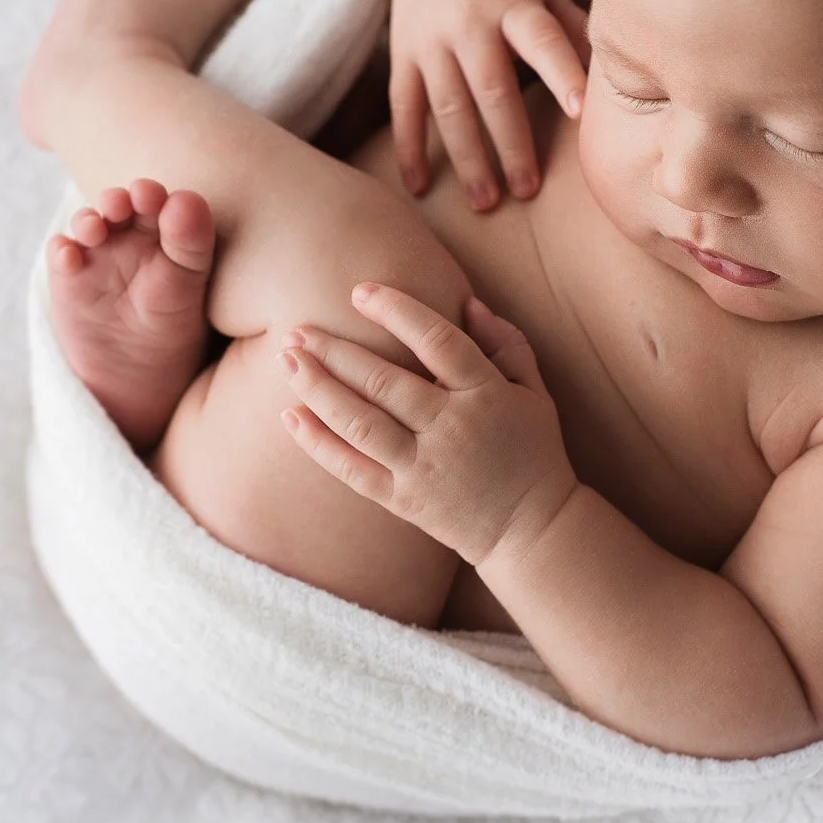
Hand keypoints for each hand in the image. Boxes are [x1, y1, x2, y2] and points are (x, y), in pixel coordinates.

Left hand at [275, 282, 578, 568]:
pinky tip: (290, 416)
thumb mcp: (534, 392)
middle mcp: (452, 429)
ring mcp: (424, 468)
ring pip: (360, 422)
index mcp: (487, 395)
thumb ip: (506, 344)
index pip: (436, 341)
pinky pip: (352, 470)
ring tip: (288, 360)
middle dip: (335, 350)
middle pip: (383, 381)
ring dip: (318, 388)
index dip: (396, 312)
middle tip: (298, 328)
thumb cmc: (534, 451)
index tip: (360, 291)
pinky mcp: (404, 501)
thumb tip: (467, 302)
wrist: (532, 531)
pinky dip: (318, 443)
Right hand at [388, 0, 589, 209]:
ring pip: (448, 107)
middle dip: (510, 143)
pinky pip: (404, 107)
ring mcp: (430, 40)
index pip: (541, 40)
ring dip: (467, 158)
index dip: (560, 73)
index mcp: (513, 3)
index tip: (579, 112)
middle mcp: (469, 22)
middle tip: (528, 191)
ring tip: (486, 202)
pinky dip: (408, 148)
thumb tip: (627, 70)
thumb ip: (575, 27)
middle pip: (491, 89)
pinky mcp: (402, 55)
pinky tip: (418, 187)